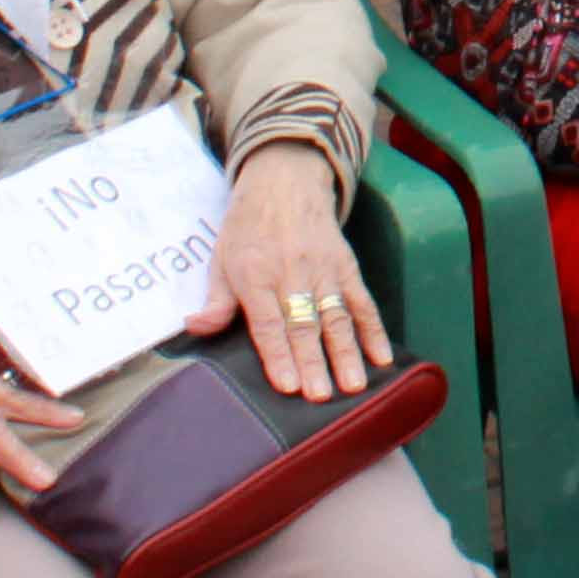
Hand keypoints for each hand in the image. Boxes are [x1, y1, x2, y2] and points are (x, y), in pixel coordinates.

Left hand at [187, 144, 388, 404]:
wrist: (285, 181)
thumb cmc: (247, 227)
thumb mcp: (221, 258)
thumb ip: (216, 300)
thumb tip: (196, 328)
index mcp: (255, 274)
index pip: (267, 321)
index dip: (278, 354)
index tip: (288, 385)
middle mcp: (291, 272)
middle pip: (304, 323)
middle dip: (313, 362)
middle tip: (321, 397)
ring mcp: (323, 269)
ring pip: (336, 316)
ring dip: (347, 353)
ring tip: (355, 386)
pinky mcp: (346, 266)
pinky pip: (362, 301)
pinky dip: (373, 330)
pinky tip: (382, 357)